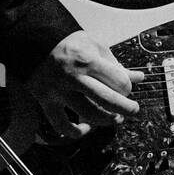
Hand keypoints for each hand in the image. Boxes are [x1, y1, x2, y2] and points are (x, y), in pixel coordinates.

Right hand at [26, 30, 144, 139]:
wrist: (34, 42)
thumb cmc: (69, 44)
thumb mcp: (95, 46)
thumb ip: (116, 64)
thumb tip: (139, 77)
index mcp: (88, 60)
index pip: (118, 82)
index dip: (128, 87)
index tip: (127, 87)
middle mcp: (73, 77)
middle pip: (107, 100)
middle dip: (126, 108)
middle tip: (133, 110)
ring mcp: (58, 91)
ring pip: (88, 114)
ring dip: (106, 120)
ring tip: (115, 118)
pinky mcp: (45, 101)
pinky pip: (61, 125)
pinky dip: (75, 132)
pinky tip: (86, 129)